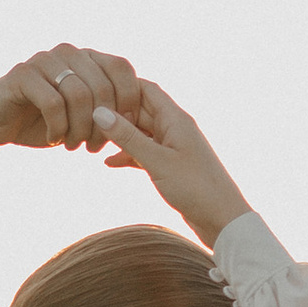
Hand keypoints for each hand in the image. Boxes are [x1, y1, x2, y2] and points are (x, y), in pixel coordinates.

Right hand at [0, 45, 148, 195]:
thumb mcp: (83, 117)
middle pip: (104, 86)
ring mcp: (45, 60)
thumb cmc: (44, 122)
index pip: (123, 69)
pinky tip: (54, 140)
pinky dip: (58, 128)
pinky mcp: (22, 75)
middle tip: (94, 149)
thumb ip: (109, 111)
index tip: (125, 132)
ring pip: (80, 95)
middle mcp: (69, 53)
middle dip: (104, 125)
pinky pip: (53, 103)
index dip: (129, 102)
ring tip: (74, 146)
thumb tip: (140, 119)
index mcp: (88, 58)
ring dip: (80, 129)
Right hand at [95, 78, 249, 245]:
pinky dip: (128, 154)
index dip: (121, 87)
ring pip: (140, 132)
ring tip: (92, 141)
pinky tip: (109, 162)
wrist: (222, 219)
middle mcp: (174, 127)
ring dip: (120, 136)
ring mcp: (173, 146)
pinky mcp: (171, 165)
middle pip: (140, 109)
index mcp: (175, 118)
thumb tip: (100, 112)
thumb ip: (128, 137)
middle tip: (86, 119)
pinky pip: (145, 151)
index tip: (96, 91)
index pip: (146, 89)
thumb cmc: (195, 188)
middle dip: (115, 113)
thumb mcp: (157, 161)